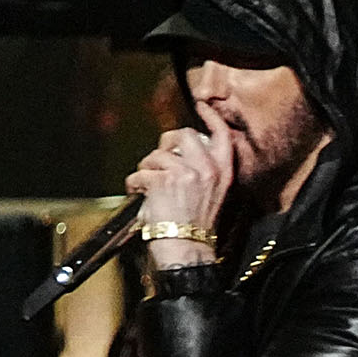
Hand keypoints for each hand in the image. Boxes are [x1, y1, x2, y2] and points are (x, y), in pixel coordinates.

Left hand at [125, 105, 237, 267]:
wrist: (188, 250)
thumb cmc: (197, 229)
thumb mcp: (215, 196)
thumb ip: (206, 171)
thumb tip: (183, 152)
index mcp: (223, 172)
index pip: (222, 135)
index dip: (211, 118)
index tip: (202, 107)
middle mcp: (206, 169)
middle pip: (184, 135)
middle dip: (167, 143)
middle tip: (161, 158)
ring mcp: (184, 173)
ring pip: (157, 154)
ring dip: (147, 168)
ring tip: (149, 185)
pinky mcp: (162, 180)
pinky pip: (140, 173)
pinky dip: (135, 184)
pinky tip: (139, 194)